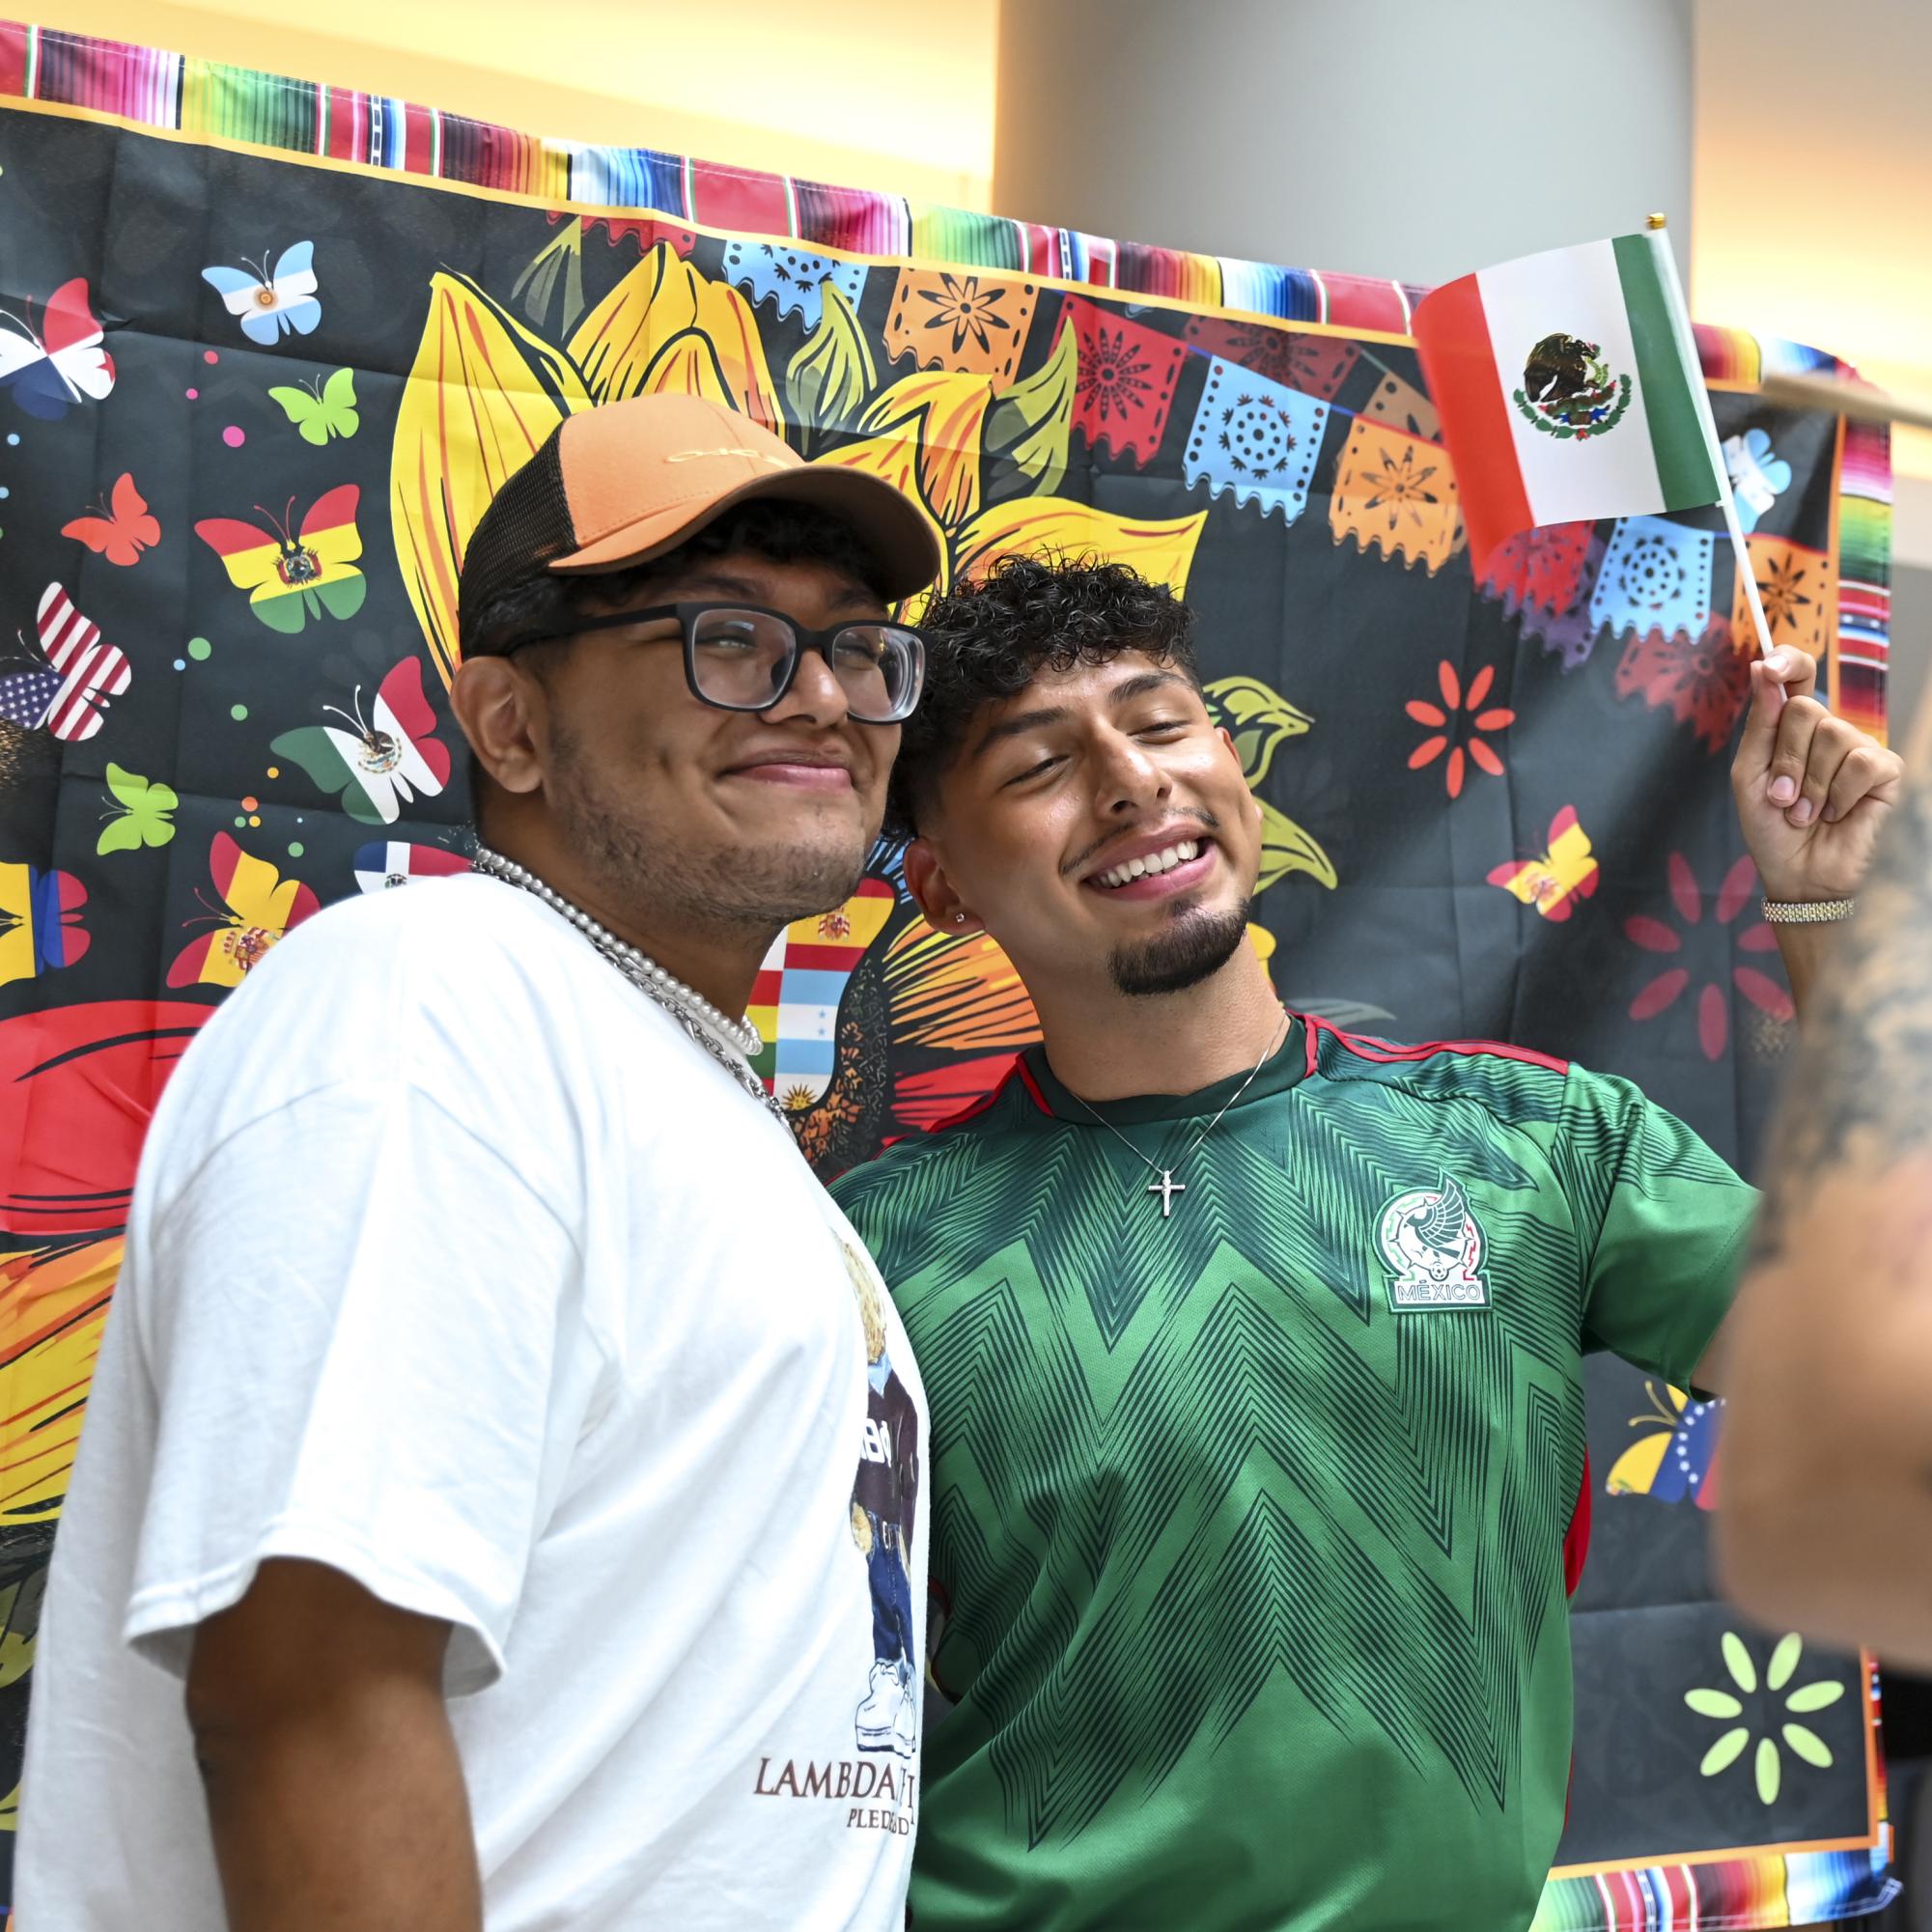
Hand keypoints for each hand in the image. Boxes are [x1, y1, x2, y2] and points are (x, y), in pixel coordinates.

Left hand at [1731, 648, 1902, 901]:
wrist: (1797, 874)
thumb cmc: (1771, 827)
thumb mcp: (1750, 775)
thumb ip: (1760, 725)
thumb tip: (1762, 667)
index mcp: (1792, 728)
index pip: (1798, 675)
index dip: (1788, 661)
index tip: (1769, 665)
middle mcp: (1828, 731)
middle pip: (1806, 708)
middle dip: (1785, 759)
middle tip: (1783, 798)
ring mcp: (1858, 748)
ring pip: (1832, 734)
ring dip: (1809, 784)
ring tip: (1805, 813)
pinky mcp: (1885, 770)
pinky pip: (1859, 762)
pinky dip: (1837, 795)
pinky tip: (1835, 815)